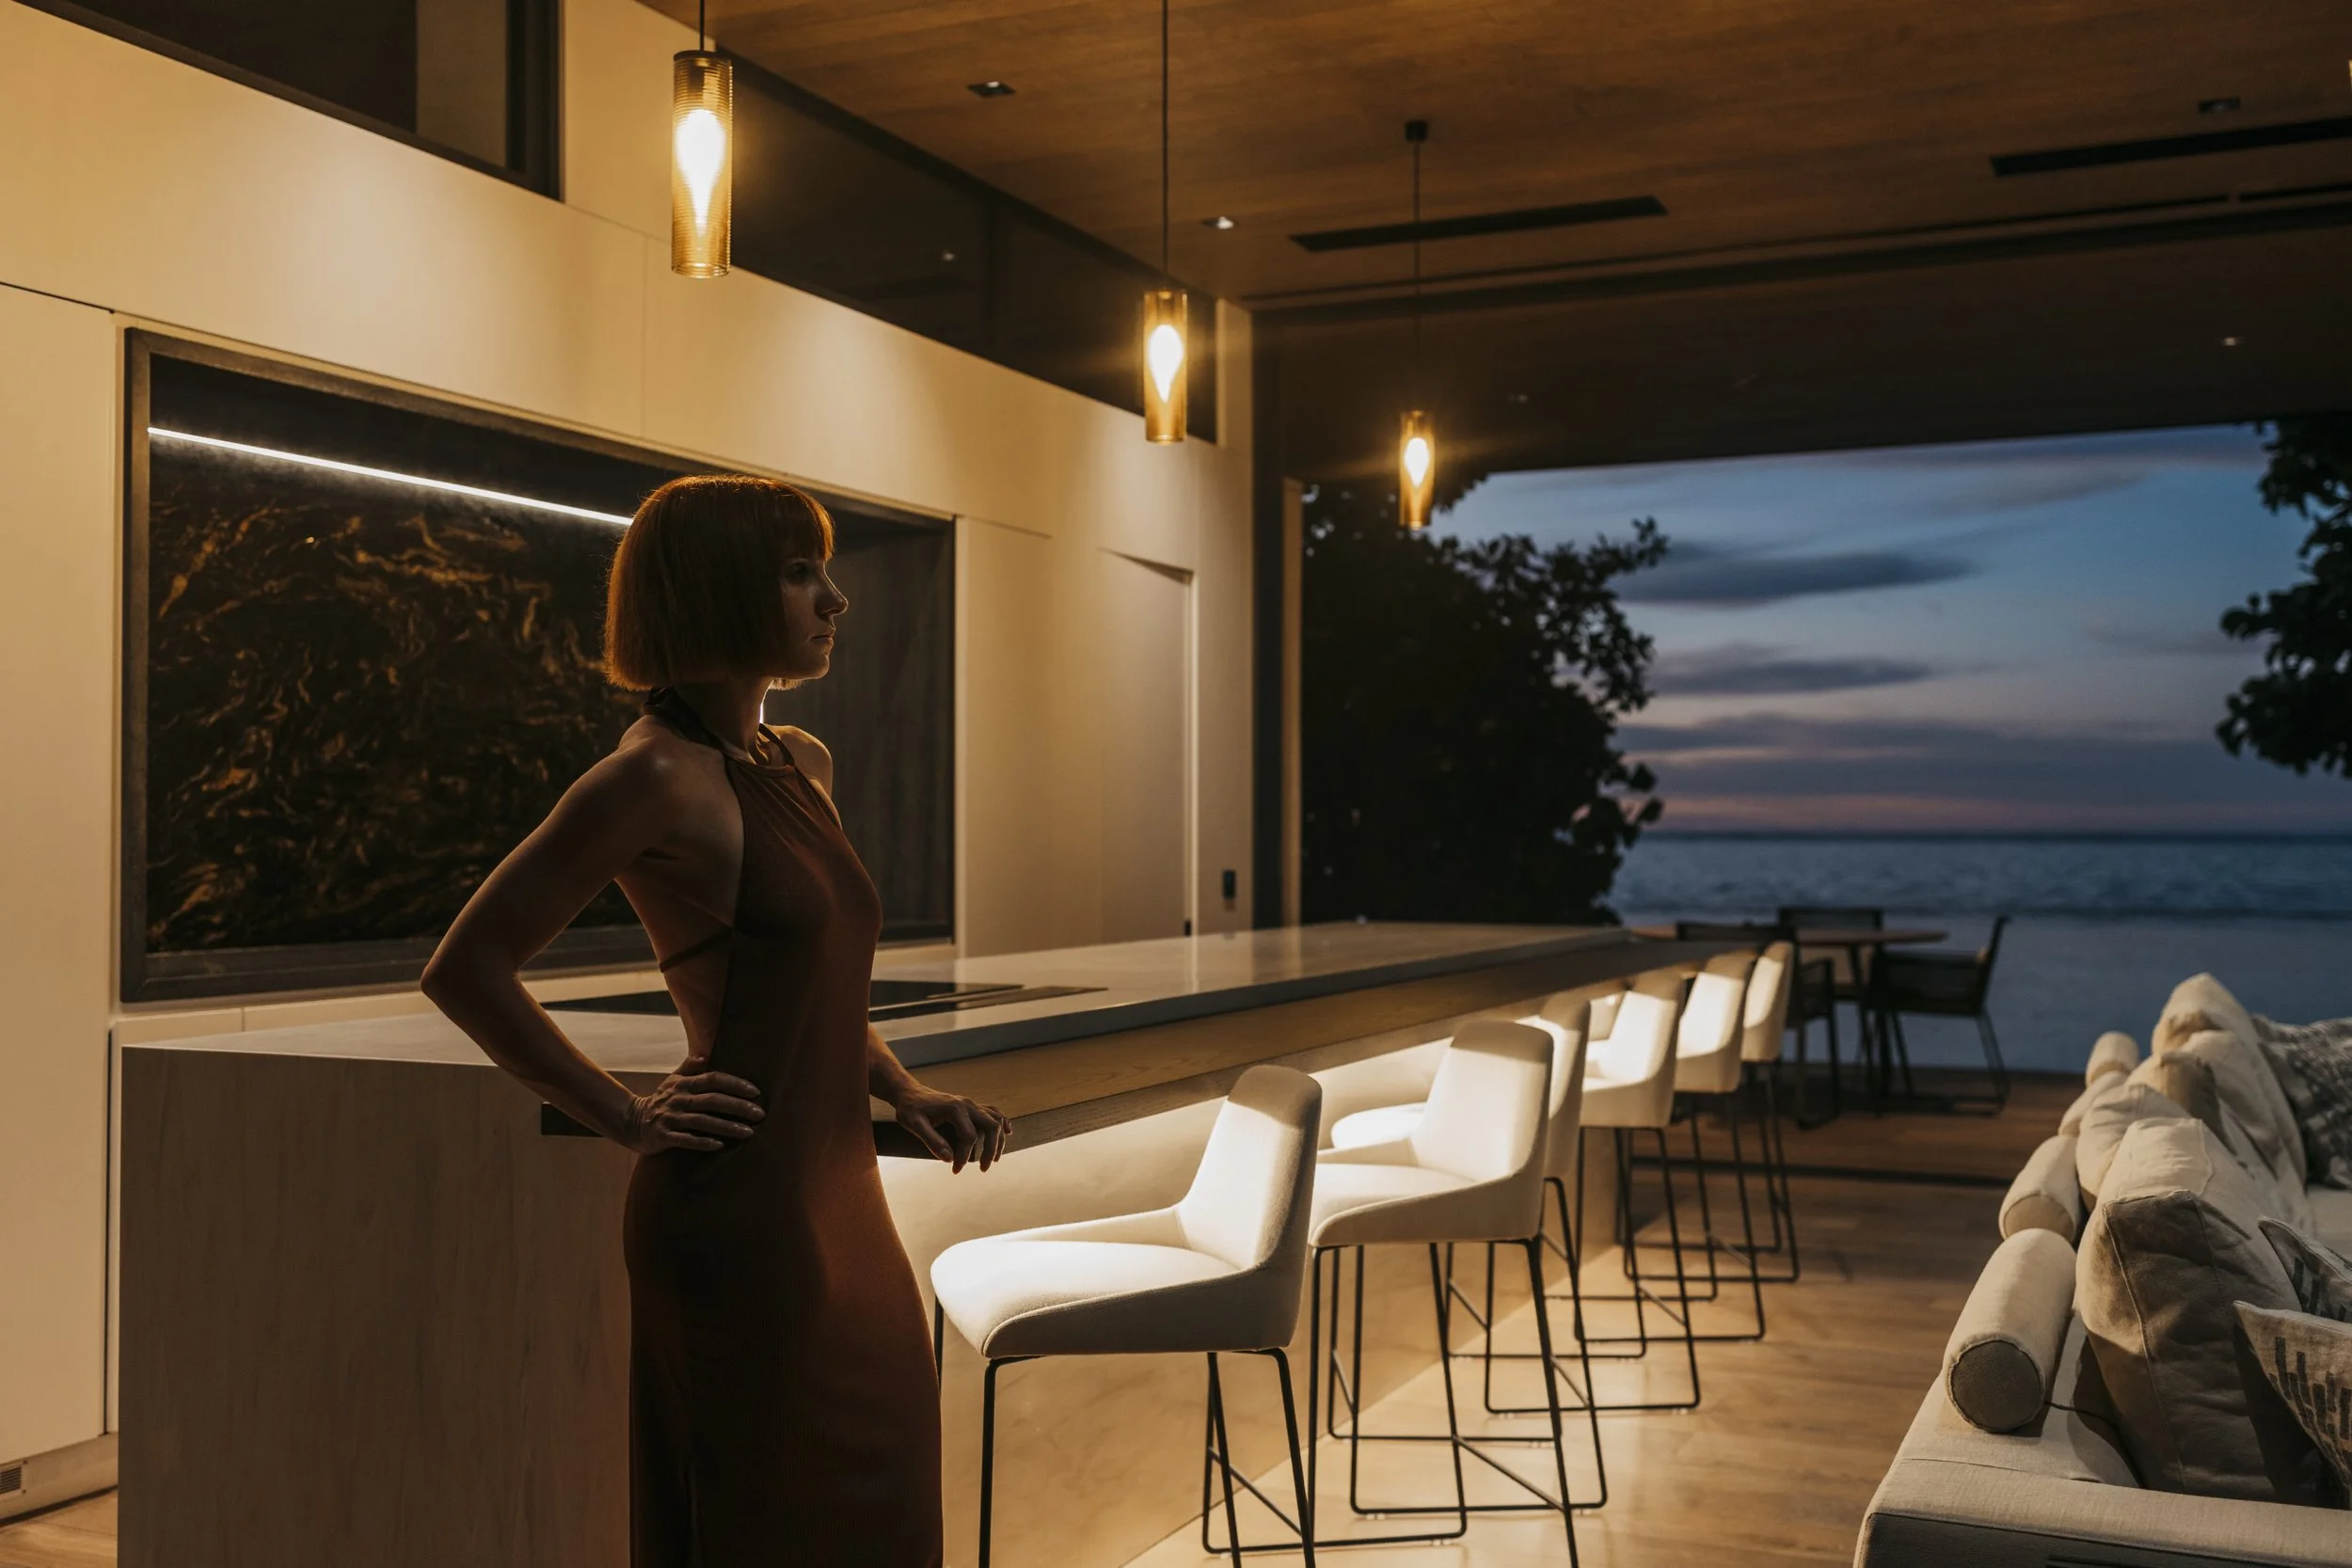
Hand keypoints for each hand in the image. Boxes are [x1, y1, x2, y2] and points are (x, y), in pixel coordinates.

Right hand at [623, 1057, 764, 1152]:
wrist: (631, 1123)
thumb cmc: (660, 1100)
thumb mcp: (672, 1081)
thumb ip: (689, 1067)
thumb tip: (704, 1055)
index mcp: (684, 1084)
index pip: (713, 1079)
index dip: (735, 1084)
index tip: (756, 1092)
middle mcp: (678, 1099)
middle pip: (712, 1100)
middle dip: (738, 1107)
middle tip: (760, 1114)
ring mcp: (670, 1118)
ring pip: (702, 1121)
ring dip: (726, 1126)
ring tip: (748, 1132)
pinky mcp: (663, 1136)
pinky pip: (685, 1140)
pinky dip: (702, 1142)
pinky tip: (720, 1145)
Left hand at [894, 1085, 1008, 1171]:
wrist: (909, 1093)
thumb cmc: (910, 1109)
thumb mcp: (914, 1125)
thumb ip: (931, 1141)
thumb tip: (948, 1159)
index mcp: (955, 1109)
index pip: (969, 1137)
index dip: (965, 1156)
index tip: (955, 1170)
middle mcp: (967, 1104)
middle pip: (991, 1126)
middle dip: (991, 1150)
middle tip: (984, 1168)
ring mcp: (971, 1104)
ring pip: (995, 1119)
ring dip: (999, 1140)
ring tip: (995, 1159)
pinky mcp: (971, 1106)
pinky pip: (993, 1112)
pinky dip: (1002, 1122)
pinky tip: (1007, 1132)